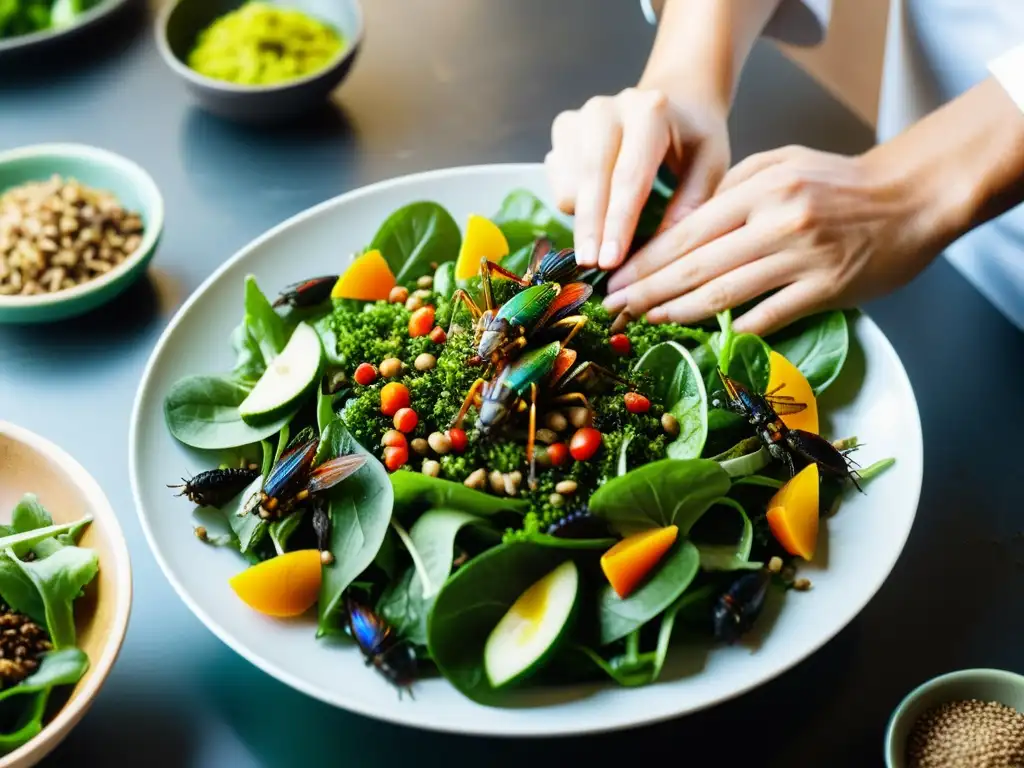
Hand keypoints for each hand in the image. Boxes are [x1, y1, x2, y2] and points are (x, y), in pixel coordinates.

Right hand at [545, 86, 729, 269]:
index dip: (618, 222)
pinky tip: (598, 200)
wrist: (676, 97)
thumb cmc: (694, 138)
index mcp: (650, 111)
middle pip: (592, 178)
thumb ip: (692, 201)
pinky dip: (574, 202)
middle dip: (590, 228)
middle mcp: (608, 109)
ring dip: (584, 218)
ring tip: (610, 228)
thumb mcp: (710, 163)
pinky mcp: (563, 127)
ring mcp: (580, 116)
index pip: (629, 175)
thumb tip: (661, 251)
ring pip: (569, 184)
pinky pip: (557, 181)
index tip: (610, 262)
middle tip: (591, 266)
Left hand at [603, 144, 948, 335]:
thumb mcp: (781, 164)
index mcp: (759, 188)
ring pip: (724, 294)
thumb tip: (681, 225)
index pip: (686, 231)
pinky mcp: (825, 288)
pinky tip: (703, 337)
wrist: (910, 197)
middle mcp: (775, 222)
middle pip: (696, 265)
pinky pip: (768, 315)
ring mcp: (801, 257)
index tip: (615, 279)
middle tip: (614, 309)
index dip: (645, 260)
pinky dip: (733, 328)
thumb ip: (731, 189)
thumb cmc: (839, 181)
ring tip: (645, 323)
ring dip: (677, 313)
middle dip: (647, 290)